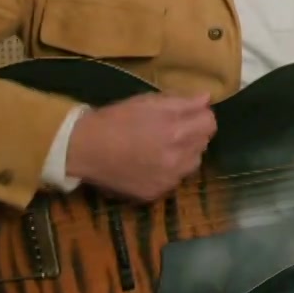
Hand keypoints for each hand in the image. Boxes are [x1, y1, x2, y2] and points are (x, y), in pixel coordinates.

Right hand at [66, 92, 216, 200]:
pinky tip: (152, 163)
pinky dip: (170, 171)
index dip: (201, 116)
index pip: (210, 124)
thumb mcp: (146, 102)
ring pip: (193, 163)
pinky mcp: (157, 193)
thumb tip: (206, 99)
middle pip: (203, 144)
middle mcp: (177, 158)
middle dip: (193, 134)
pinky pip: (176, 180)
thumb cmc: (114, 120)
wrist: (83, 149)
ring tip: (162, 148)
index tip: (190, 115)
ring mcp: (168, 179)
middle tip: (172, 130)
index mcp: (175, 131)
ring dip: (185, 154)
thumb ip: (180, 102)